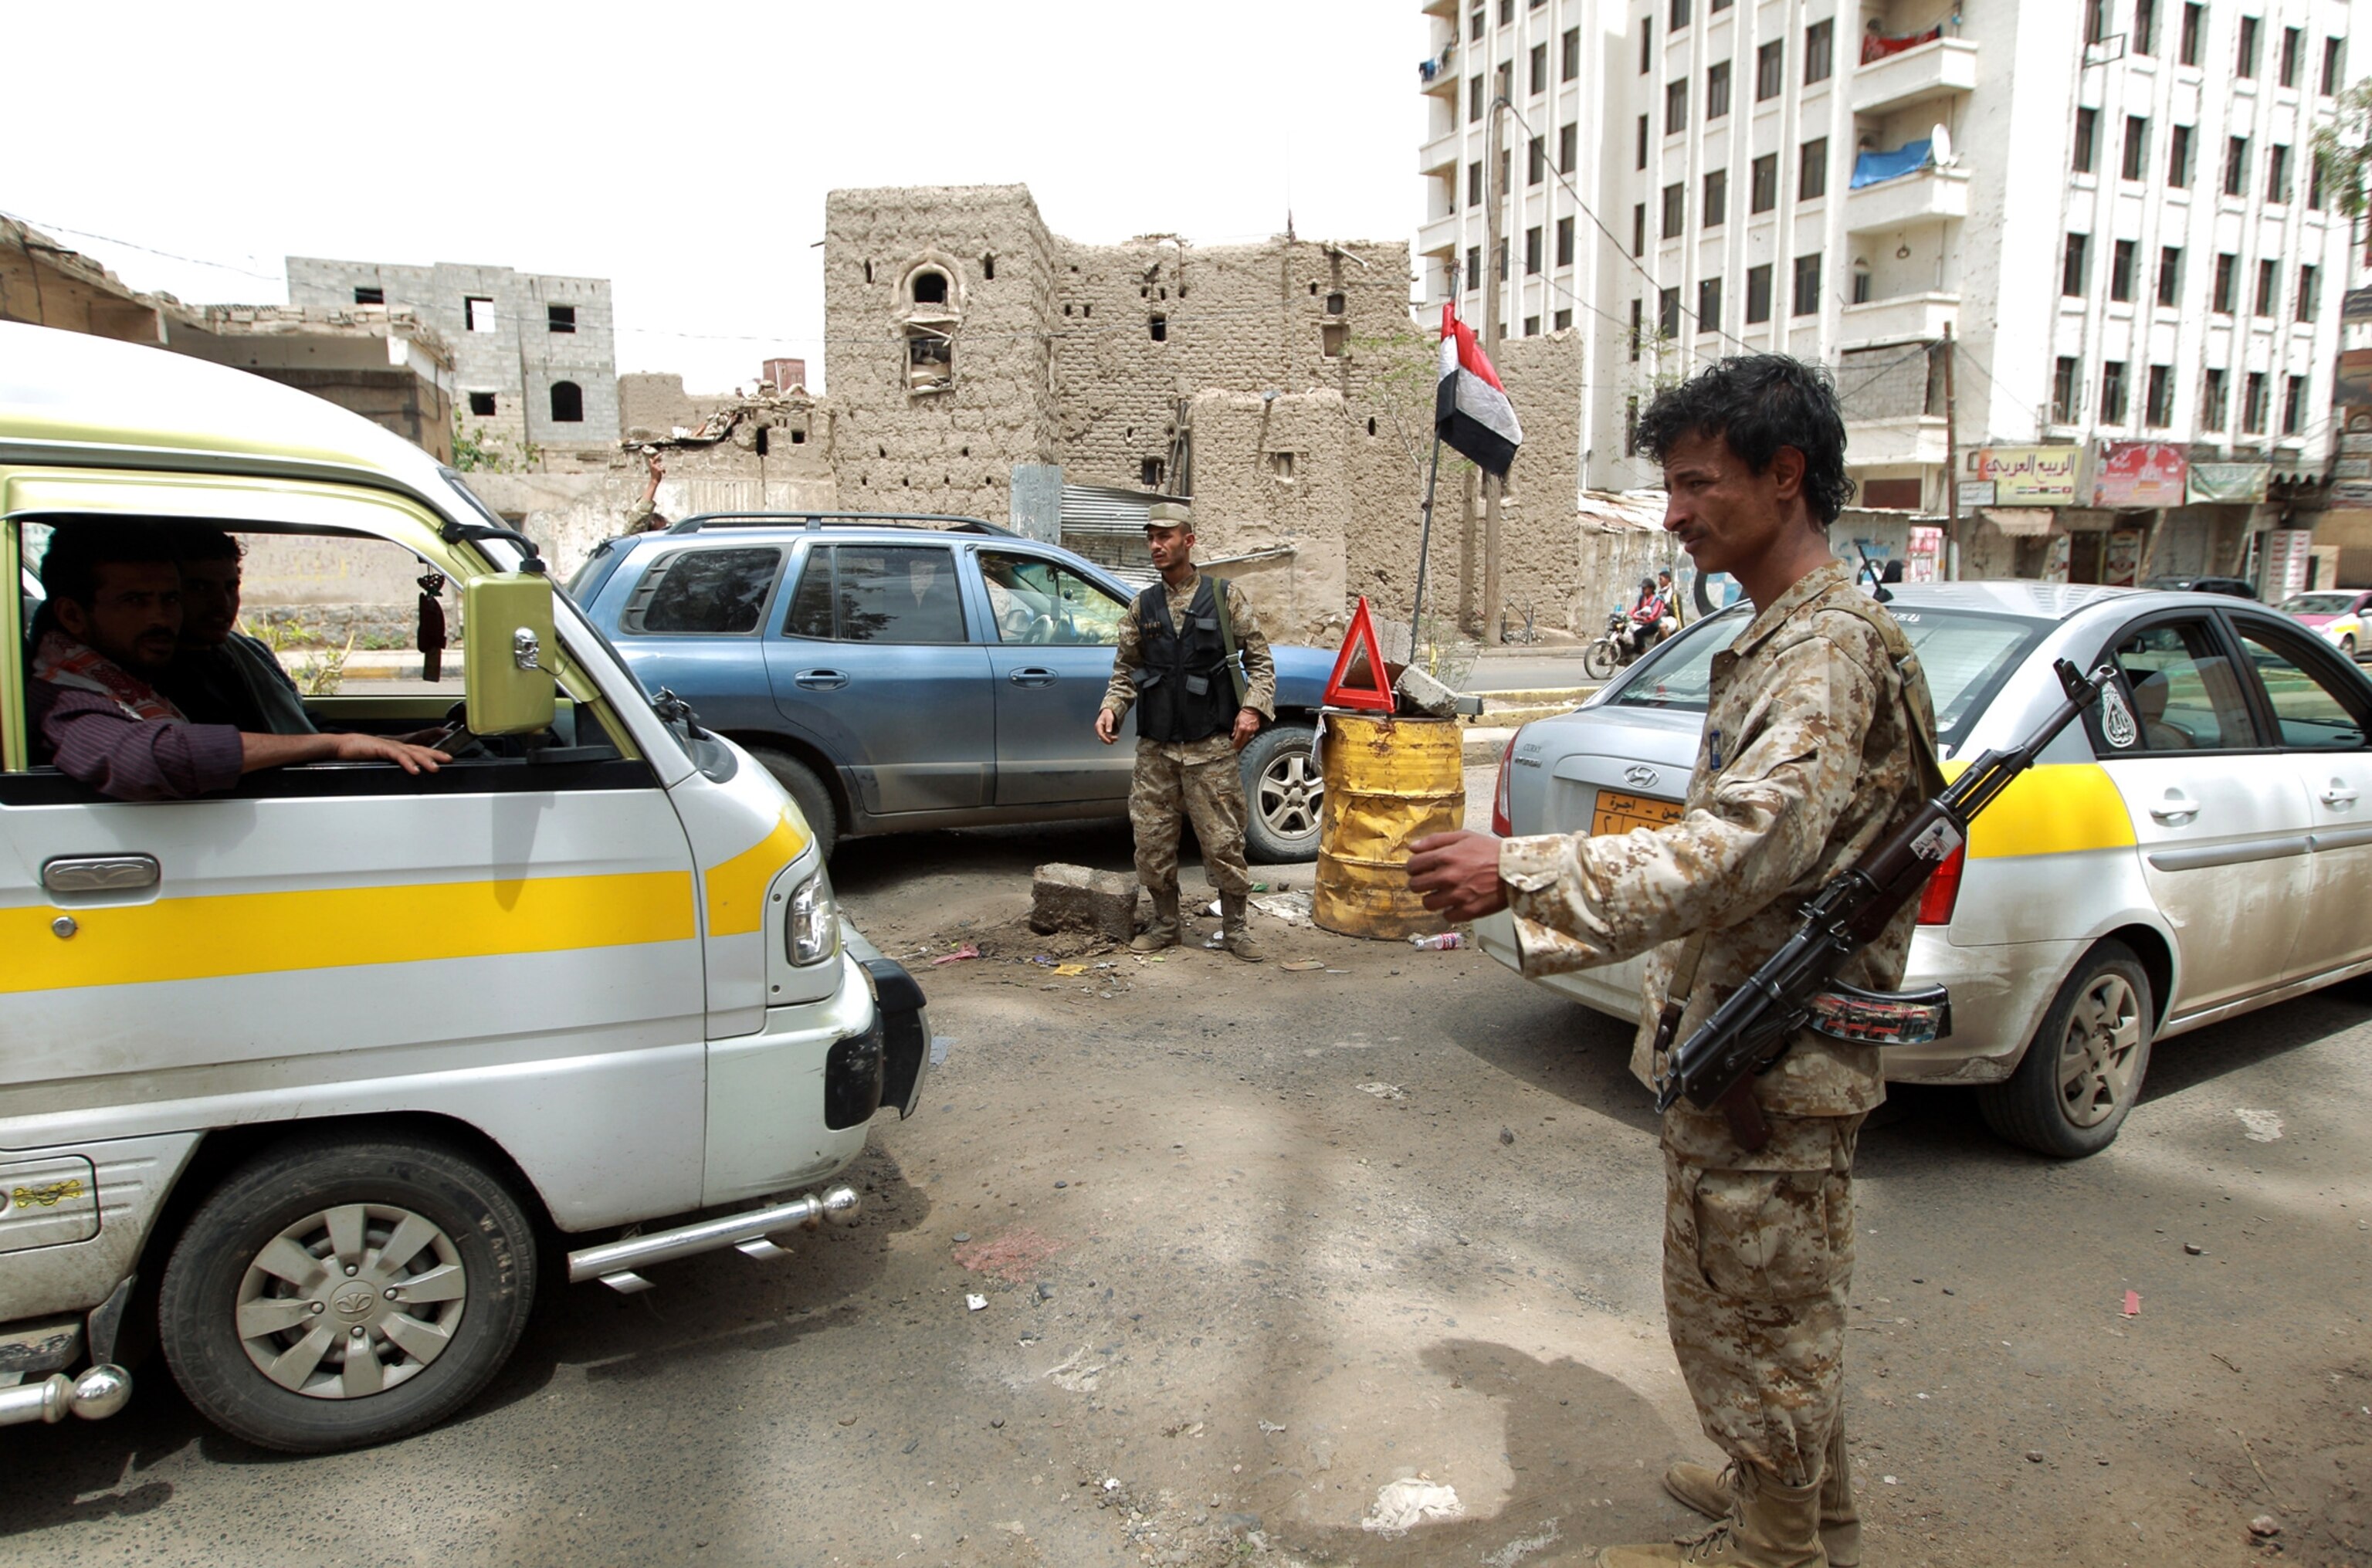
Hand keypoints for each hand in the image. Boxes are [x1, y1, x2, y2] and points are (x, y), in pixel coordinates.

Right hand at [331, 733, 449, 774]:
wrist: (342, 746)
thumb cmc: (360, 753)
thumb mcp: (381, 761)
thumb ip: (393, 766)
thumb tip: (404, 775)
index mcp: (397, 749)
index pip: (420, 751)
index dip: (434, 754)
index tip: (447, 759)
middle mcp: (396, 746)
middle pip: (420, 750)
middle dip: (436, 755)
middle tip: (449, 760)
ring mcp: (389, 746)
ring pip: (411, 752)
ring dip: (425, 760)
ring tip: (436, 767)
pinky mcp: (380, 748)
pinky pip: (397, 755)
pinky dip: (407, 762)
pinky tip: (414, 769)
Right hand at [644, 448, 664, 481]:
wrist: (654, 480)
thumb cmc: (654, 475)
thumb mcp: (652, 469)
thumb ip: (652, 463)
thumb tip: (650, 459)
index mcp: (651, 465)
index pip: (654, 459)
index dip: (657, 456)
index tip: (661, 453)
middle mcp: (653, 465)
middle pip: (655, 459)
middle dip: (658, 456)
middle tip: (661, 453)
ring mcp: (655, 467)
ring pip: (661, 465)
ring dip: (663, 469)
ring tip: (663, 472)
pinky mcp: (658, 470)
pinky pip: (663, 468)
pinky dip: (664, 471)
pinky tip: (664, 473)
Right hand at [1094, 708, 1119, 744]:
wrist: (1108, 712)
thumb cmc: (1108, 714)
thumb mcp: (1109, 719)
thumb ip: (1109, 725)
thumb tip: (1108, 732)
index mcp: (1098, 726)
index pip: (1100, 735)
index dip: (1105, 739)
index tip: (1110, 742)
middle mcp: (1099, 729)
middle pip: (1102, 737)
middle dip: (1108, 740)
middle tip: (1116, 739)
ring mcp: (1101, 731)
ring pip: (1104, 738)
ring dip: (1110, 739)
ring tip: (1116, 739)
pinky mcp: (1104, 732)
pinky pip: (1106, 737)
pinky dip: (1110, 738)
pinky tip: (1115, 738)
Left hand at [1231, 709, 1260, 750]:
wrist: (1252, 709)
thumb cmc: (1244, 713)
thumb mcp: (1237, 720)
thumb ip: (1235, 729)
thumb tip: (1233, 735)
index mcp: (1241, 728)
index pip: (1237, 739)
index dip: (1235, 744)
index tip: (1233, 747)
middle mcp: (1247, 730)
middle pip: (1243, 742)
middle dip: (1240, 746)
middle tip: (1237, 748)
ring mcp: (1253, 730)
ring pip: (1248, 739)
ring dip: (1244, 742)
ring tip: (1241, 744)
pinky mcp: (1257, 729)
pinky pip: (1252, 735)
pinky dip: (1249, 737)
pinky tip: (1247, 738)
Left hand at [1405, 829, 1509, 920]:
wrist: (1516, 869)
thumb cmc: (1491, 852)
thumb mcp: (1464, 837)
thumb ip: (1435, 840)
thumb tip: (1412, 847)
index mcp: (1445, 857)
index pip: (1412, 866)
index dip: (1413, 868)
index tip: (1420, 869)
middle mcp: (1448, 877)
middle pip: (1415, 886)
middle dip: (1420, 883)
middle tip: (1430, 882)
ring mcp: (1457, 896)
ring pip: (1428, 904)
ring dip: (1433, 899)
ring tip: (1443, 893)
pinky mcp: (1468, 911)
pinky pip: (1447, 916)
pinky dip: (1450, 910)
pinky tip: (1457, 902)